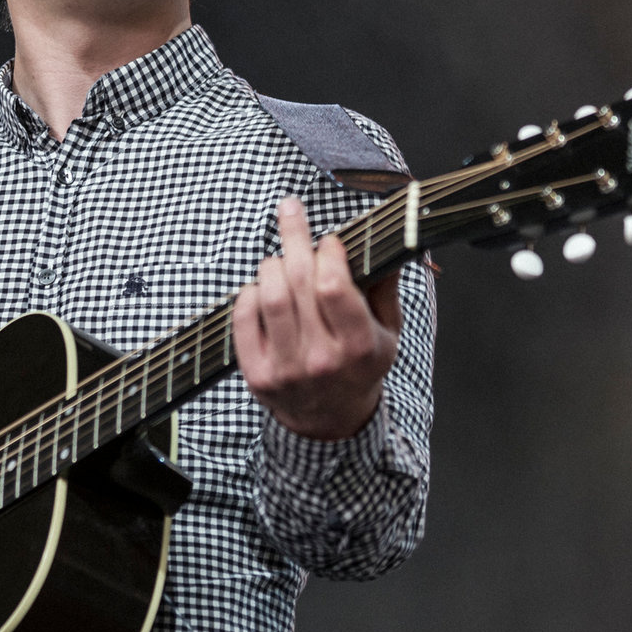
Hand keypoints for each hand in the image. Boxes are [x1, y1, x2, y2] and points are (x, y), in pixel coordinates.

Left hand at [234, 196, 401, 439]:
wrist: (331, 420)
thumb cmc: (360, 367)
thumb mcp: (388, 333)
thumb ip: (385, 289)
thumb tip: (385, 243)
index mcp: (359, 347)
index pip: (333, 287)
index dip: (328, 252)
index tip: (329, 239)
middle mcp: (321, 360)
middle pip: (299, 284)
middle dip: (294, 237)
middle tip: (290, 210)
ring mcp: (286, 370)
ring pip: (270, 297)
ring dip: (272, 265)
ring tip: (280, 258)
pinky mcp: (257, 375)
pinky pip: (244, 319)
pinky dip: (249, 293)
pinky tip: (262, 286)